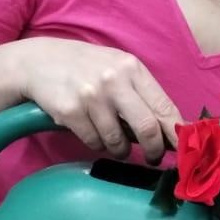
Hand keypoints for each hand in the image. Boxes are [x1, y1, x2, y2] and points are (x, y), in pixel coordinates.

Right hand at [13, 38, 181, 163]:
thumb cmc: (85, 68)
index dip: (176, 133)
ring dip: (120, 150)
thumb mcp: (117, 69)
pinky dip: (97, 144)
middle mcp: (114, 80)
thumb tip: (169, 131)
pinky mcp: (70, 111)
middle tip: (152, 158)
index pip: (165, 107)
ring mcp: (91, 96)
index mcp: (132, 69)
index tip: (181, 149)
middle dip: (154, 150)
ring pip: (118, 141)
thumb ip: (142, 94)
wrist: (38, 61)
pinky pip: (94, 142)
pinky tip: (91, 131)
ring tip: (114, 142)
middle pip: (147, 128)